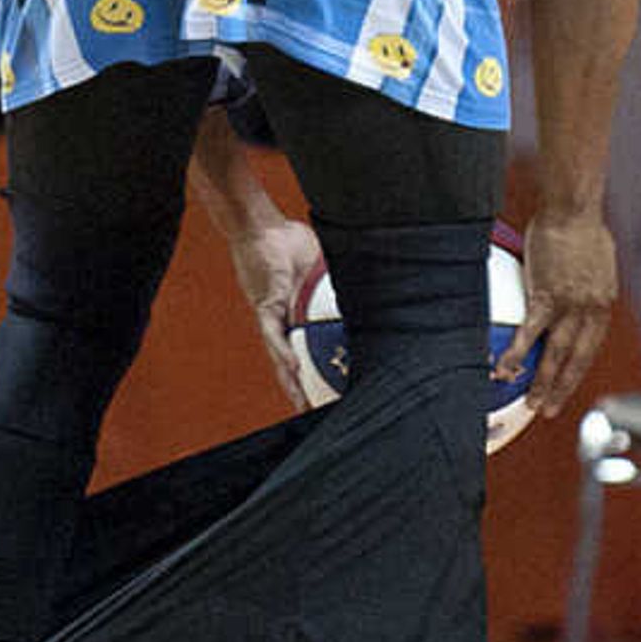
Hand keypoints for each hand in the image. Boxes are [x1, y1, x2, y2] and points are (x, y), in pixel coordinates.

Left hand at [224, 206, 327, 411]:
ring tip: (302, 405)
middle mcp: (284, 323)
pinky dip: (283, 350)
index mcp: (298, 318)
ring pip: (282, 357)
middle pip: (294, 365)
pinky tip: (293, 367)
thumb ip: (342, 276)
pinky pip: (274, 333)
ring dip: (292, 381)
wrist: (261, 226)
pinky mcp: (264, 305)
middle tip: (319, 415)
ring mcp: (273, 317)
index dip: (320, 375)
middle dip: (306, 390)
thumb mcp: (324, 264)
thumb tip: (379, 279)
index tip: (336, 396)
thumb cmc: (289, 243)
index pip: (311, 353)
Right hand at [505, 206, 617, 423]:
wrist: (573, 209)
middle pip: (576, 359)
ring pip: (556, 354)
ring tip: (532, 403)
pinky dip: (518, 354)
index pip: (590, 347)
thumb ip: (585, 283)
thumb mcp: (594, 261)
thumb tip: (572, 289)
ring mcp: (570, 306)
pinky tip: (503, 368)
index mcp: (603, 304)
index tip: (566, 386)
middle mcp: (592, 310)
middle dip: (562, 388)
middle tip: (549, 410)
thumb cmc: (580, 226)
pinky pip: (531, 332)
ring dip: (543, 382)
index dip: (577, 370)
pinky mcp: (547, 296)